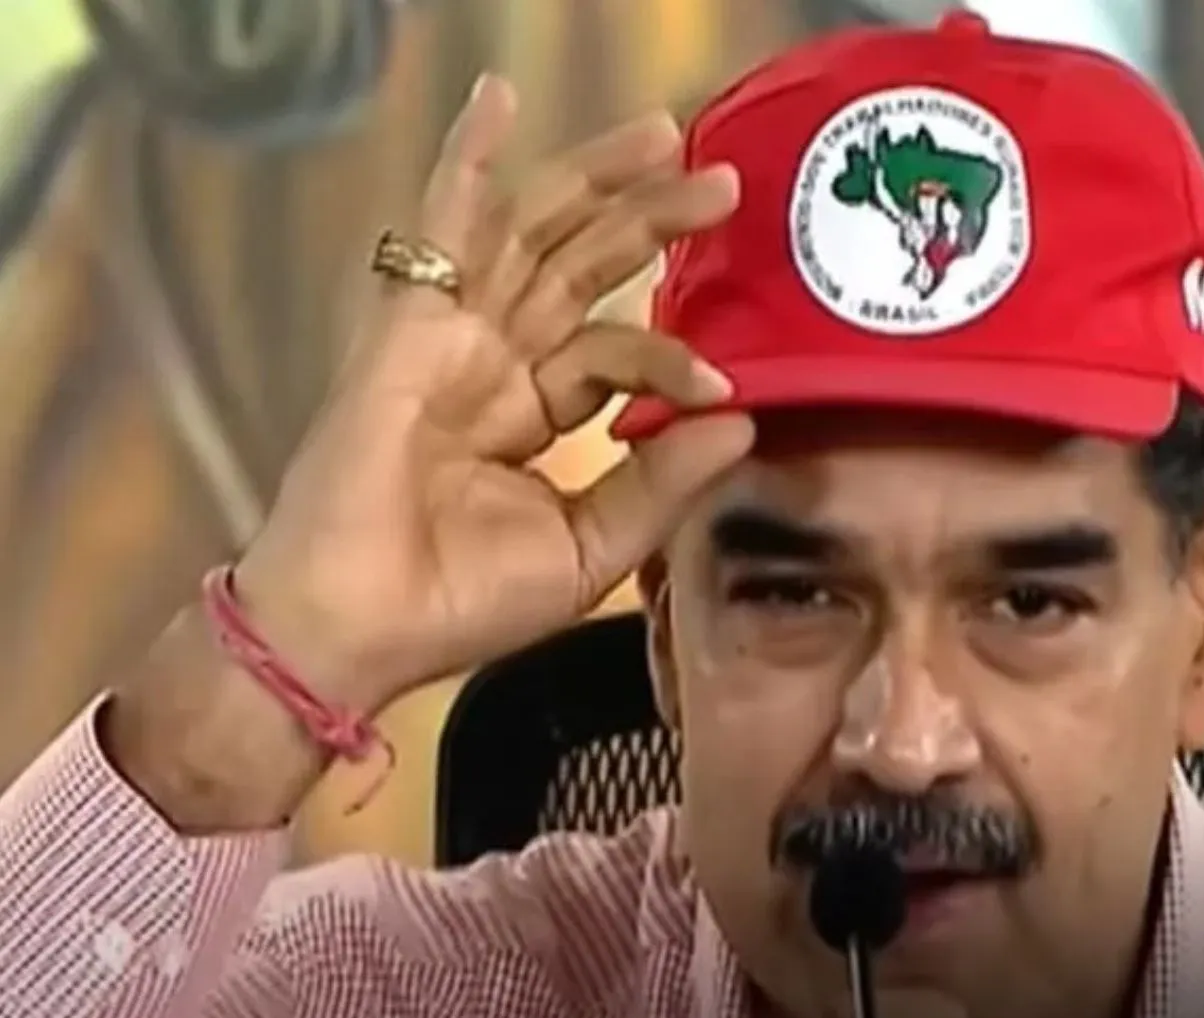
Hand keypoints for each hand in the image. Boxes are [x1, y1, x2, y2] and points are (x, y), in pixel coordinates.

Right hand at [233, 74, 752, 714]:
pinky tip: (497, 100)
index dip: (669, 353)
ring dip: (594, 180)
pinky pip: (442, 230)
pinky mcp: (410, 328)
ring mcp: (451, 339)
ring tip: (664, 137)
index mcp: (533, 413)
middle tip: (723, 184)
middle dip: (652, 220)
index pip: (614, 351)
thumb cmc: (458, 604)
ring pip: (531, 234)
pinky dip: (467, 161)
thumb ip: (660, 481)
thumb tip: (741, 421)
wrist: (359, 628)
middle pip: (582, 267)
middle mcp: (495, 364)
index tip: (725, 380)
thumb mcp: (590, 545)